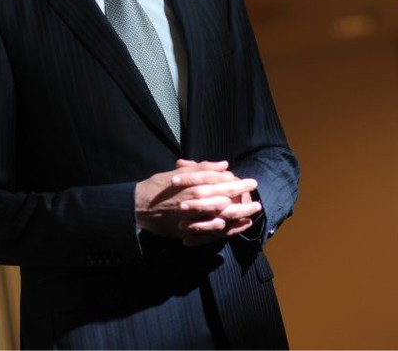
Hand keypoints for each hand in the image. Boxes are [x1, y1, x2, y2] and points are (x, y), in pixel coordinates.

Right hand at [135, 160, 259, 239]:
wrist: (139, 207)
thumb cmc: (159, 186)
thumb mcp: (180, 172)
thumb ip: (203, 168)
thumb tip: (224, 165)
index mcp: (196, 185)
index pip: (224, 183)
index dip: (240, 183)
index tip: (252, 183)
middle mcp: (198, 202)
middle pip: (228, 202)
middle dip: (245, 201)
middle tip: (258, 202)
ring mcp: (194, 218)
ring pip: (223, 218)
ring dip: (240, 216)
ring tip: (252, 215)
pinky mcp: (189, 230)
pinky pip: (212, 233)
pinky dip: (226, 230)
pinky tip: (236, 227)